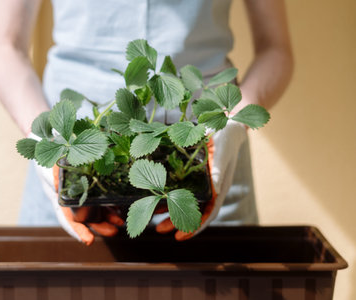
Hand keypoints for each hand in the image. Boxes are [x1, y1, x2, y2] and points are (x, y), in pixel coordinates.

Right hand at [28, 133, 123, 244]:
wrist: (53, 137)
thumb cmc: (48, 151)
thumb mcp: (49, 161)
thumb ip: (53, 174)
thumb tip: (58, 187)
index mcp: (59, 197)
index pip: (68, 219)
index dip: (78, 231)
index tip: (88, 241)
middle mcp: (71, 198)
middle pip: (86, 219)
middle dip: (99, 227)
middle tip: (113, 231)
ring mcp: (83, 191)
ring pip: (97, 210)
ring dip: (108, 217)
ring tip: (120, 222)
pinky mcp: (93, 182)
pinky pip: (104, 196)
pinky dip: (112, 203)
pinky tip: (121, 206)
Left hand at [156, 120, 247, 239]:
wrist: (226, 123)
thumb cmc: (226, 137)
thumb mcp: (222, 152)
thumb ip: (218, 170)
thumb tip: (216, 188)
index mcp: (219, 188)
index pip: (208, 214)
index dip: (194, 228)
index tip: (180, 237)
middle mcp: (210, 189)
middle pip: (193, 212)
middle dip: (176, 222)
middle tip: (159, 229)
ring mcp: (201, 182)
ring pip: (184, 202)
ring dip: (170, 211)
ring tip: (154, 218)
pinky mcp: (193, 174)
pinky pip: (180, 189)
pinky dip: (169, 195)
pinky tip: (156, 197)